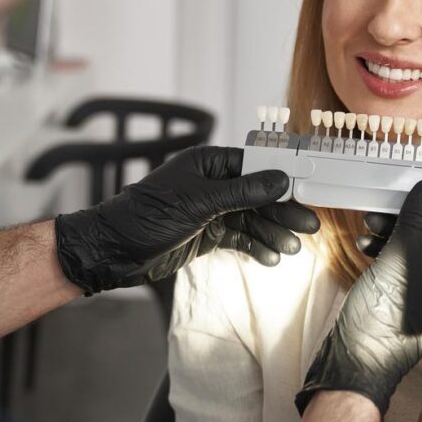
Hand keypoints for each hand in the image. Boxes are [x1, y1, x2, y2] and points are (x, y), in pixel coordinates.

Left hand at [54, 146, 318, 292]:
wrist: (112, 252)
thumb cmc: (147, 216)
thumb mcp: (199, 202)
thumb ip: (243, 192)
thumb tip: (281, 179)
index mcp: (208, 163)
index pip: (255, 166)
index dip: (282, 179)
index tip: (307, 190)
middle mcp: (211, 184)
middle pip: (258, 196)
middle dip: (282, 212)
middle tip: (309, 226)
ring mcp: (209, 210)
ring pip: (251, 220)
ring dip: (272, 234)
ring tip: (291, 249)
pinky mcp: (205, 234)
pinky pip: (238, 238)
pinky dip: (255, 247)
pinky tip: (270, 257)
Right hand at [357, 211, 421, 333]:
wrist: (354, 359)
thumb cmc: (385, 321)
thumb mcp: (399, 260)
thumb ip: (415, 222)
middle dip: (412, 217)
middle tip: (389, 205)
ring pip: (415, 245)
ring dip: (392, 230)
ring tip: (371, 223)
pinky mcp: (403, 292)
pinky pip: (399, 260)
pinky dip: (383, 247)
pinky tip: (366, 244)